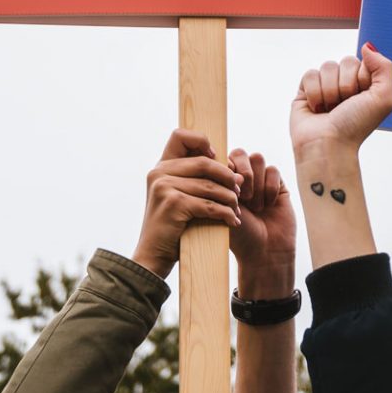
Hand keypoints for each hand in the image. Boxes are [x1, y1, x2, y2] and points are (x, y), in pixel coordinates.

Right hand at [130, 129, 242, 279]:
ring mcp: (165, 187)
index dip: (201, 140)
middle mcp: (160, 173)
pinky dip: (225, 214)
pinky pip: (209, 204)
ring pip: (210, 186)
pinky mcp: (173, 204)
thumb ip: (193, 179)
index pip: (180, 135)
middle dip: (227, 176)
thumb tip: (232, 169)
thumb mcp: (177, 196)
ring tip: (238, 208)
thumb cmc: (171, 227)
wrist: (152, 257)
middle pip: (204, 162)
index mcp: (161, 167)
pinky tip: (233, 221)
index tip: (216, 156)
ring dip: (229, 198)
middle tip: (239, 189)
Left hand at [229, 147, 297, 297]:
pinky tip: (269, 205)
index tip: (226, 188)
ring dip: (256, 182)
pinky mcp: (278, 184)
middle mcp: (242, 178)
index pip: (221, 158)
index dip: (224, 169)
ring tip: (256, 205)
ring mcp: (261, 180)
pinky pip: (273, 170)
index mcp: (224, 182)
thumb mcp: (222, 210)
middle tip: (242, 197)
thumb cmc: (239, 236)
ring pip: (257, 158)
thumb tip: (219, 160)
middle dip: (242, 173)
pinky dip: (270, 188)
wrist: (264, 252)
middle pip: (240, 153)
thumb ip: (219, 185)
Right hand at [289, 44, 391, 157]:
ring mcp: (326, 86)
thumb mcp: (384, 97)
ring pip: (327, 66)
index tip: (362, 98)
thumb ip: (384, 67)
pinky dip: (315, 93)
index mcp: (366, 84)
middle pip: (346, 61)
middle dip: (346, 85)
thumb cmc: (357, 125)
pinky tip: (317, 109)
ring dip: (330, 91)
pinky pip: (310, 74)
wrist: (329, 146)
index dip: (363, 78)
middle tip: (345, 106)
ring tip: (331, 110)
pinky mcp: (306, 91)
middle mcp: (346, 83)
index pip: (364, 61)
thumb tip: (366, 47)